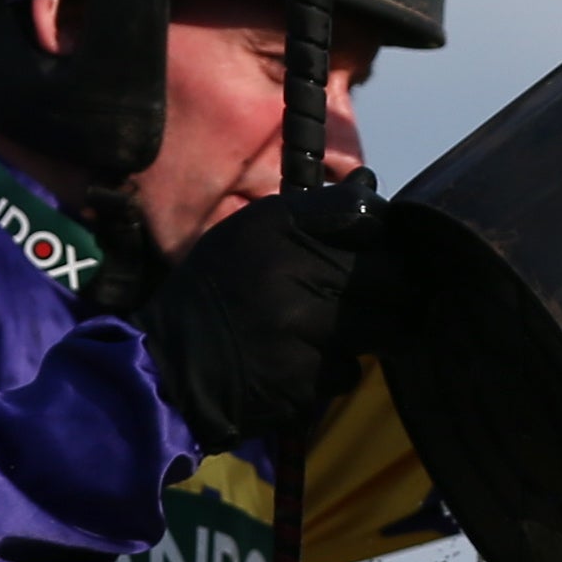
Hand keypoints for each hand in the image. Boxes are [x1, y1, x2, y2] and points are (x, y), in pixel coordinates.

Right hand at [142, 171, 379, 445]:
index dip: (383, 237)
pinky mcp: (305, 377)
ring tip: (340, 334)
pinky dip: (337, 371)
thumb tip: (369, 184)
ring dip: (372, 333)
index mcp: (276, 226)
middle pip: (388, 273)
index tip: (379, 252)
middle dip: (393, 290)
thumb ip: (313, 213)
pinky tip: (307, 366)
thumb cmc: (214, 295)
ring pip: (381, 325)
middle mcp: (291, 269)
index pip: (364, 216)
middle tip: (376, 302)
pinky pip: (349, 370)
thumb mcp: (249, 237)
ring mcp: (301, 327)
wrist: (169, 368)